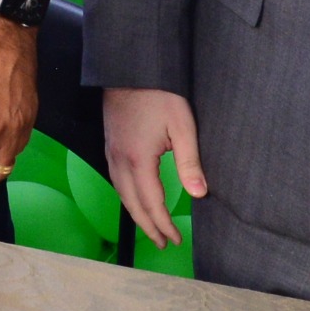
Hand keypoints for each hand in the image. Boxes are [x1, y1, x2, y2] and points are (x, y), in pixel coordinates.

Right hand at [101, 87, 209, 248]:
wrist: (131, 67)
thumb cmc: (160, 93)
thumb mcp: (182, 126)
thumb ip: (189, 163)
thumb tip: (199, 194)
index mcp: (138, 160)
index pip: (151, 203)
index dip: (163, 225)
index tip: (175, 240)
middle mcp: (119, 160)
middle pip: (132, 204)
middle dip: (148, 226)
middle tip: (163, 243)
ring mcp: (111, 152)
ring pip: (121, 193)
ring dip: (136, 214)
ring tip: (151, 227)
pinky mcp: (110, 143)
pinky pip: (116, 180)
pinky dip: (127, 197)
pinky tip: (136, 198)